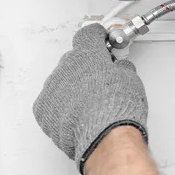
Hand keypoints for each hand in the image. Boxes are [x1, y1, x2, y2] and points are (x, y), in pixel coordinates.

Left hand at [33, 24, 147, 171]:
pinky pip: (52, 102)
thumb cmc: (117, 109)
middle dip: (86, 67)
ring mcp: (51, 89)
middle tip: (101, 80)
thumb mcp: (131, 80)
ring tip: (90, 104)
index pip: (87, 35)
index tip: (100, 39)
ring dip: (73, 88)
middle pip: (74, 60)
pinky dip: (62, 106)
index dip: (96, 36)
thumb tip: (120, 68)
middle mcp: (65, 68)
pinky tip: (77, 115)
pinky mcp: (43, 110)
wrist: (104, 138)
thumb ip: (121, 68)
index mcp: (87, 55)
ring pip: (61, 82)